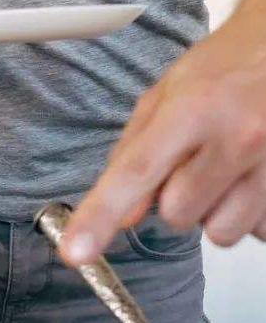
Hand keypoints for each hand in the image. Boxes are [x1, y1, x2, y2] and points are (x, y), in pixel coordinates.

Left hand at [61, 16, 265, 264]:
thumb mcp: (166, 96)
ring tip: (226, 169)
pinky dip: (250, 211)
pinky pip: (259, 229)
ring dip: (215, 210)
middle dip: (176, 197)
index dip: (100, 216)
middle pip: (177, 213)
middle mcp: (239, 136)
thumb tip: (122, 217)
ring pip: (221, 230)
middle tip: (193, 161)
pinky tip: (252, 175)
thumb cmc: (224, 69)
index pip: (135, 173)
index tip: (76, 253)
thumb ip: (134, 154)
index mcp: (193, 109)